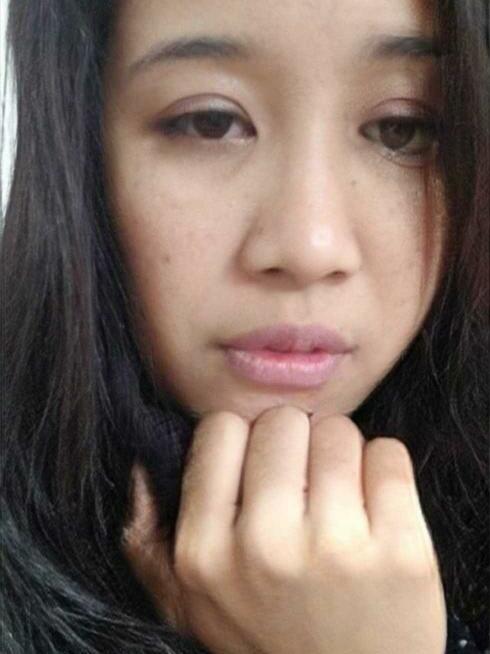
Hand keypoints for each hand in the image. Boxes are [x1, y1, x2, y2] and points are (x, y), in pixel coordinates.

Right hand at [123, 407, 446, 653]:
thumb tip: (141, 466)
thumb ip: (149, 540)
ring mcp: (338, 548)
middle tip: (304, 486)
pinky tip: (377, 510)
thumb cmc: (269, 640)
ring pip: (338, 431)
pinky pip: (390, 454)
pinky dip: (384, 471)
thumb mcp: (190, 605)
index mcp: (204, 551)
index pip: (221, 427)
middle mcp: (266, 546)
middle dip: (294, 444)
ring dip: (341, 457)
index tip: (259, 470)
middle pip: (282, 422)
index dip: (244, 443)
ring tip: (341, 501)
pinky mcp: (403, 551)